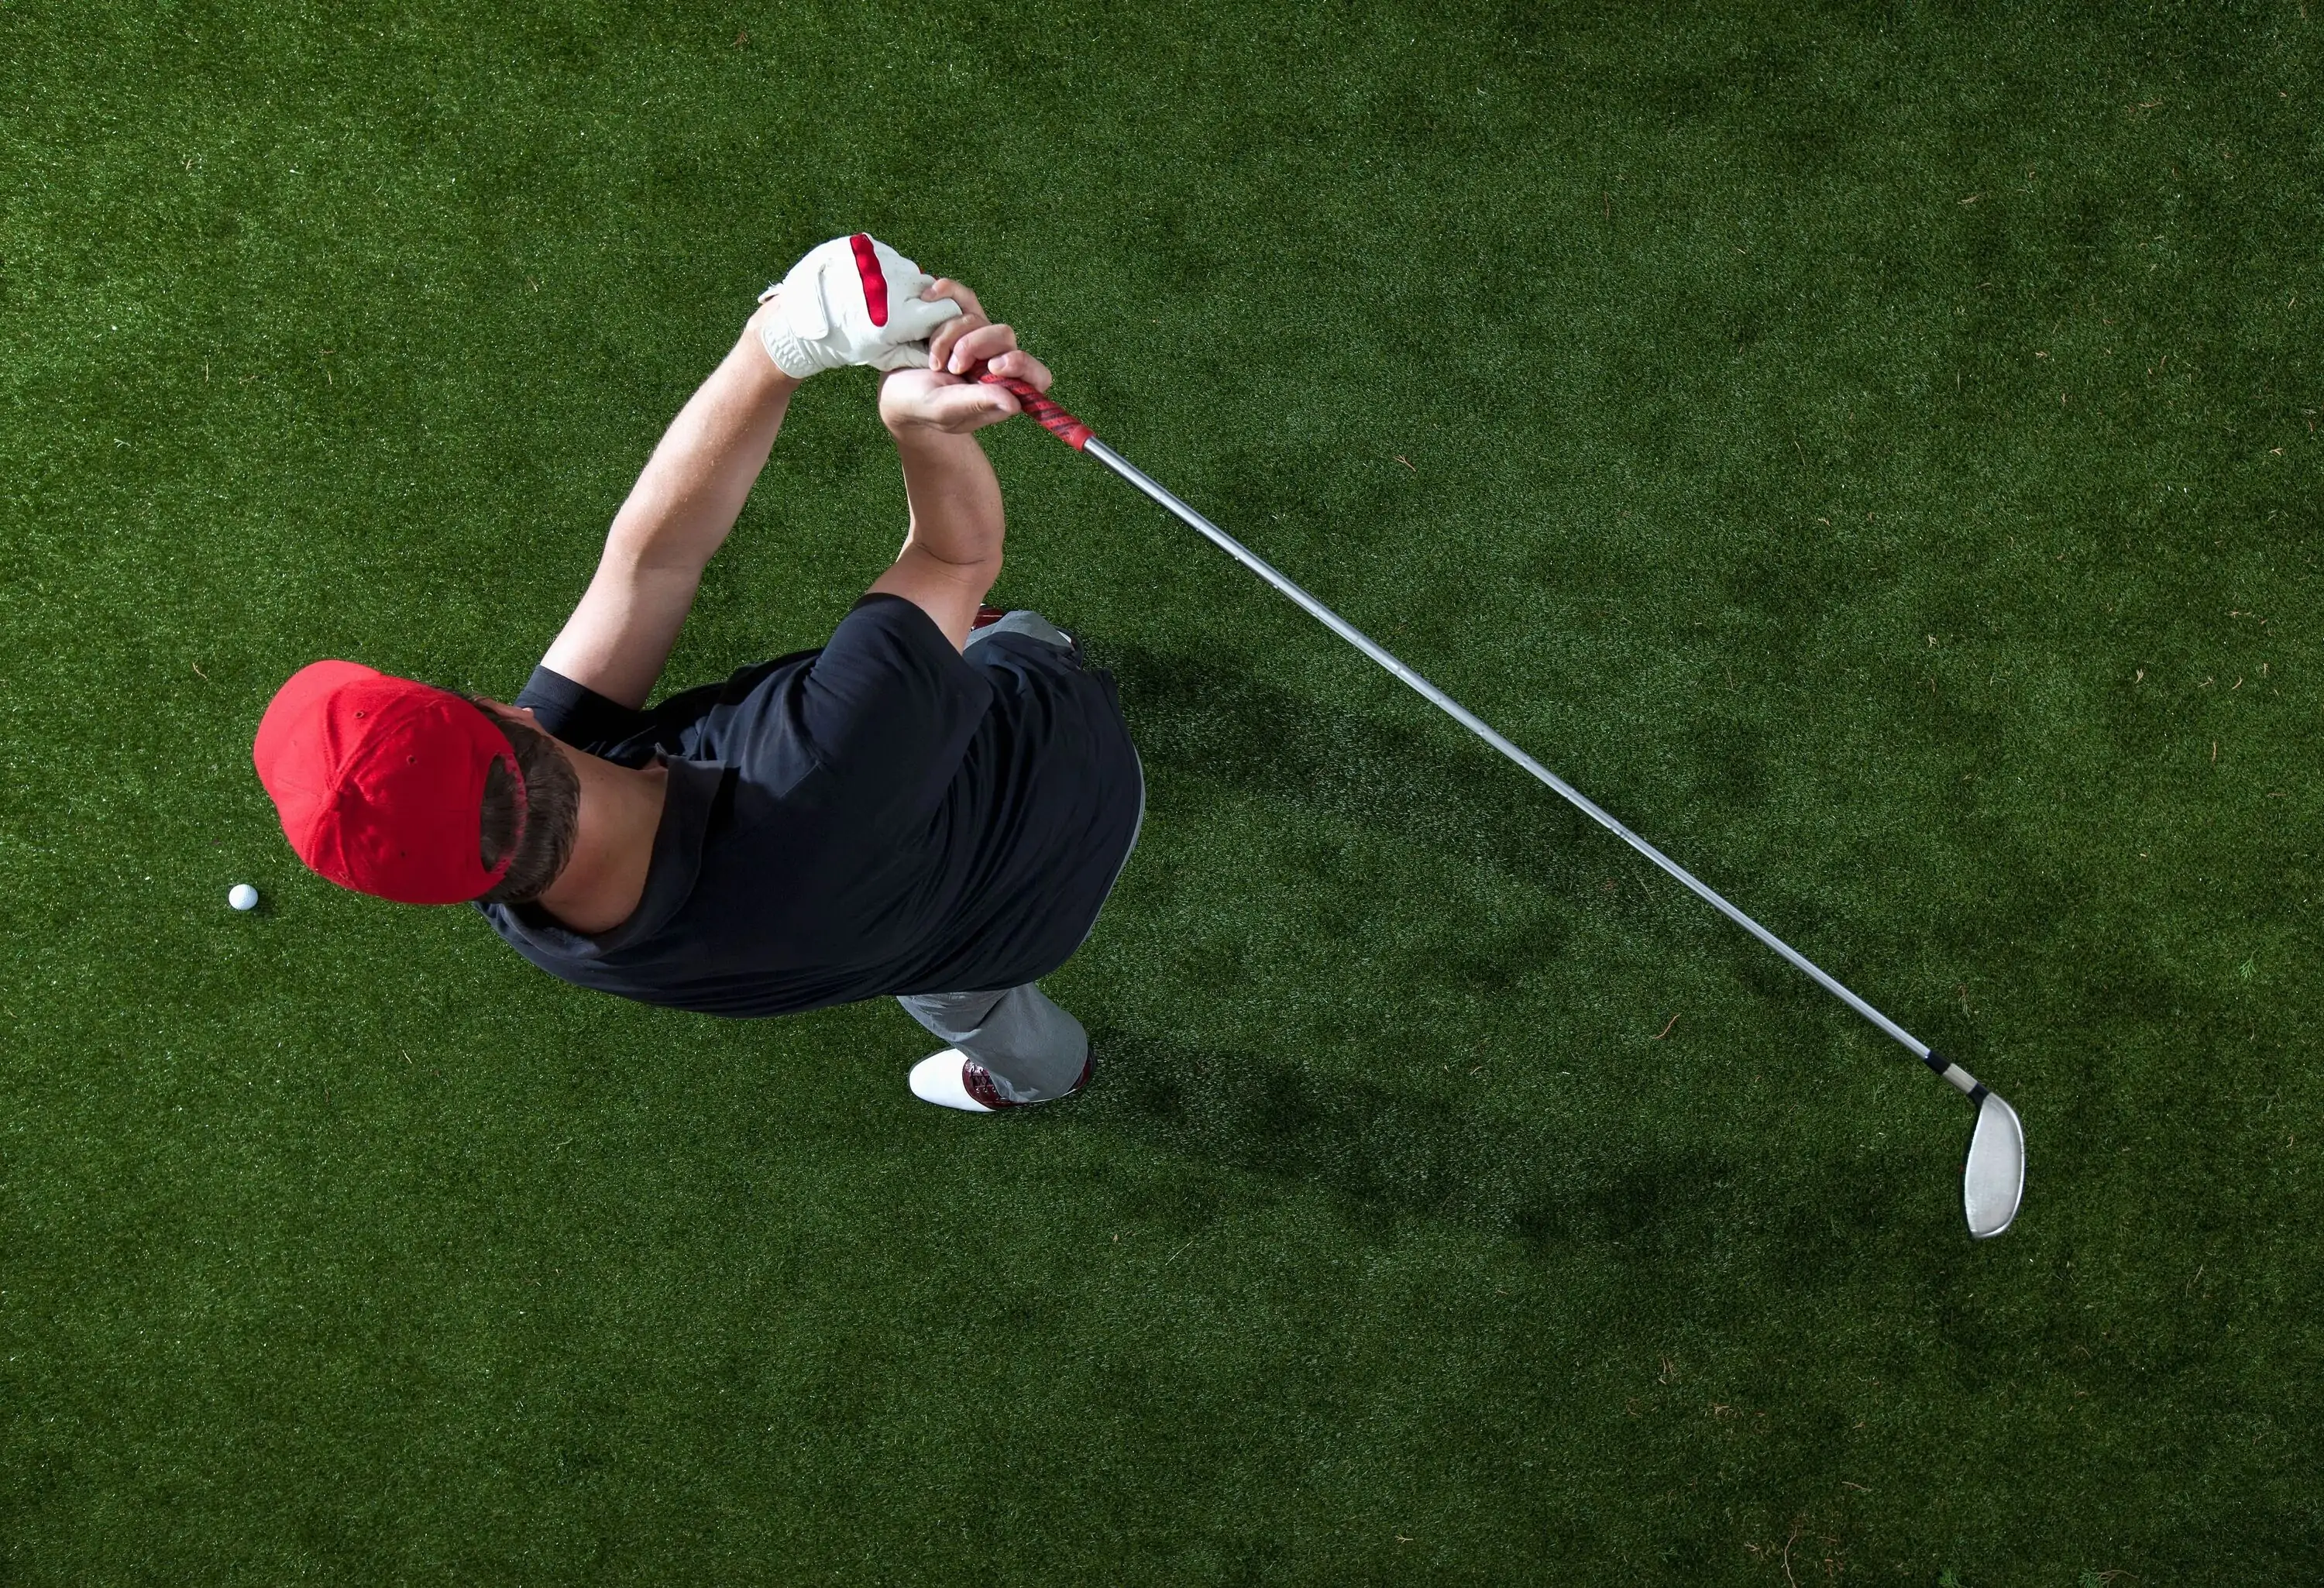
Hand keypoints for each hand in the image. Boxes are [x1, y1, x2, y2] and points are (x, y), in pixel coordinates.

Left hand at [754, 233, 962, 377]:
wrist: (799, 322)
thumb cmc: (842, 344)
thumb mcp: (880, 355)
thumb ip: (915, 352)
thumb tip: (943, 351)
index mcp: (901, 314)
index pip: (947, 307)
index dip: (940, 318)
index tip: (927, 325)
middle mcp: (893, 283)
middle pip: (930, 286)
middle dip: (922, 300)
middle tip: (899, 312)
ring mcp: (877, 260)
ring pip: (909, 270)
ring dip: (903, 283)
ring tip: (878, 298)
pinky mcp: (863, 246)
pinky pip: (888, 256)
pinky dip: (884, 269)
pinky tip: (866, 284)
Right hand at [880, 312, 1051, 434]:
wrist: (892, 389)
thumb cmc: (921, 406)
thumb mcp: (945, 409)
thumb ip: (977, 404)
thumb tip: (1014, 403)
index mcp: (1002, 391)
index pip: (1036, 376)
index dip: (1023, 365)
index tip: (995, 366)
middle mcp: (995, 362)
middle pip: (1004, 336)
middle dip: (972, 346)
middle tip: (950, 367)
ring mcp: (978, 337)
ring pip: (977, 319)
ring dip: (947, 336)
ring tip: (932, 360)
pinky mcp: (958, 316)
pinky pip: (963, 295)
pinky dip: (947, 291)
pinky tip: (929, 295)